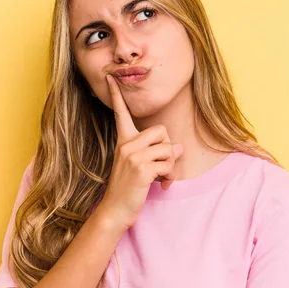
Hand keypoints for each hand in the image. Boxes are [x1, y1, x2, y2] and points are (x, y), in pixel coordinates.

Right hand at [97, 74, 183, 228]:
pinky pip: (168, 164)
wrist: (116, 210)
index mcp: (123, 140)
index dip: (115, 95)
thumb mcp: (141, 166)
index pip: (120, 113)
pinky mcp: (141, 168)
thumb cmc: (129, 188)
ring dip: (171, 167)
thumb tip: (178, 148)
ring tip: (162, 178)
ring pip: (168, 149)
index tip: (110, 77)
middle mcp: (126, 144)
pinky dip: (169, 176)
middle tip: (162, 167)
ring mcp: (132, 156)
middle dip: (168, 149)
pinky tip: (160, 185)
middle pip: (161, 131)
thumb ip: (158, 153)